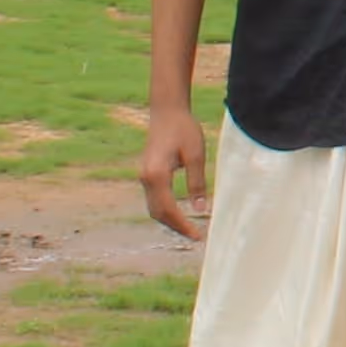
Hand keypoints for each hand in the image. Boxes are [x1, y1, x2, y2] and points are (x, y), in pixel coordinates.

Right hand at [139, 100, 213, 240]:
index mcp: (156, 175)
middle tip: (196, 236)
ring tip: (190, 229)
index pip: (169, 209)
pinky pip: (154, 199)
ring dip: (170, 220)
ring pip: (154, 208)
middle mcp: (145, 178)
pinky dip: (166, 210)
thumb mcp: (195, 155)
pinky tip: (180, 214)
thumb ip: (197, 183)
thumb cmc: (184, 129)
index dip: (183, 225)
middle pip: (158, 213)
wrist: (167, 110)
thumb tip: (201, 210)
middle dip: (176, 227)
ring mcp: (144, 176)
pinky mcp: (147, 174)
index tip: (198, 235)